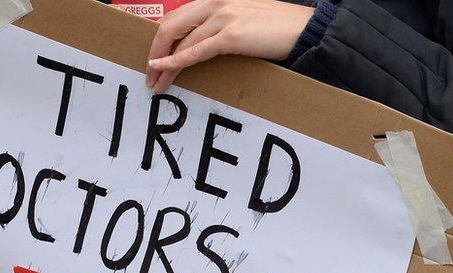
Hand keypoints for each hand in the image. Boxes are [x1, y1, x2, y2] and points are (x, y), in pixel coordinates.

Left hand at [145, 0, 313, 92]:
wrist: (303, 31)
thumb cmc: (276, 29)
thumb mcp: (242, 19)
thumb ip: (219, 25)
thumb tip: (198, 45)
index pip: (177, 16)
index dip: (160, 39)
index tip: (154, 59)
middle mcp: (214, 2)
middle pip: (170, 25)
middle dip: (154, 52)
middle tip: (149, 75)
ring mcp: (222, 17)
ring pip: (179, 40)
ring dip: (163, 65)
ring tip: (157, 84)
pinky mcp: (231, 35)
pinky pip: (195, 51)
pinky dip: (175, 63)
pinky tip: (163, 70)